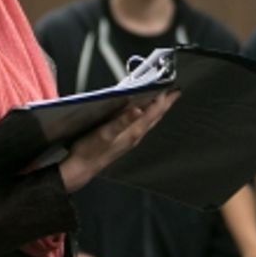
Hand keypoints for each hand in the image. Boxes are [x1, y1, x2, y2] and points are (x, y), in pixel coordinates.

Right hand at [59, 90, 177, 191]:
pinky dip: (145, 116)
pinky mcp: (123, 140)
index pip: (154, 112)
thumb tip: (138, 110)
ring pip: (149, 121)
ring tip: (162, 101)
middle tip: (174, 92)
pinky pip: (140, 125)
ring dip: (157, 110)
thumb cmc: (91, 151)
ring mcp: (130, 138)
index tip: (173, 88)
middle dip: (165, 103)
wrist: (81, 168)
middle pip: (155, 116)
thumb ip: (123, 121)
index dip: (164, 99)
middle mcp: (135, 135)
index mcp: (133, 132)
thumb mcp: (106, 133)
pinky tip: (141, 114)